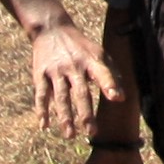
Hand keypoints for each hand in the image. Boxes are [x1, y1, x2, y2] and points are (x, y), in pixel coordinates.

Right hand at [18, 18, 109, 137]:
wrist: (51, 29)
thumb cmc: (81, 47)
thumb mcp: (98, 54)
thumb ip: (111, 74)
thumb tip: (122, 97)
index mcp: (91, 60)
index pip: (102, 73)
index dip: (110, 85)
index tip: (118, 98)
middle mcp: (73, 65)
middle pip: (80, 92)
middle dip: (86, 113)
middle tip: (92, 132)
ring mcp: (55, 70)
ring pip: (60, 96)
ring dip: (65, 117)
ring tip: (70, 135)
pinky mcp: (40, 73)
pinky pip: (41, 94)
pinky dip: (41, 110)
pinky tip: (44, 125)